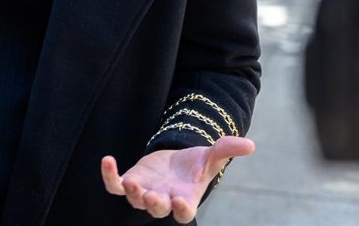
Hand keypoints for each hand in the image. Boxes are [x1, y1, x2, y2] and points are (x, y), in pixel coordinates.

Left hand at [100, 136, 255, 222]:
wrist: (174, 162)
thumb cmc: (195, 165)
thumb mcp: (211, 156)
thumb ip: (227, 150)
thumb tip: (250, 144)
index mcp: (185, 199)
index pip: (184, 213)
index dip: (182, 209)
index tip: (181, 201)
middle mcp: (164, 200)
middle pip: (157, 209)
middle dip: (154, 203)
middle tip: (151, 195)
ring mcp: (144, 193)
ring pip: (134, 200)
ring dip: (131, 192)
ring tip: (131, 180)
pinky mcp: (128, 181)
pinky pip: (114, 185)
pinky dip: (108, 175)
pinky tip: (107, 159)